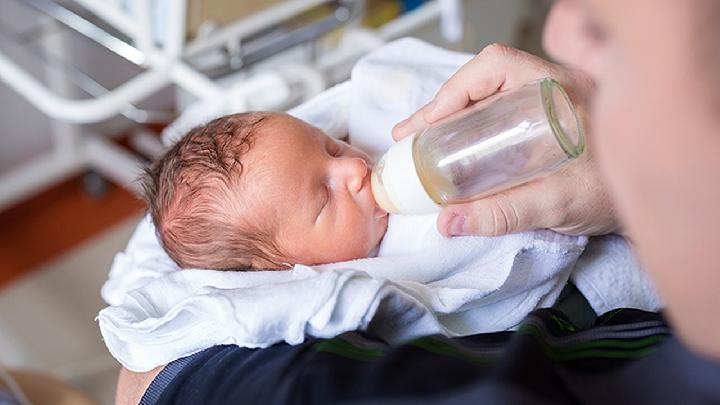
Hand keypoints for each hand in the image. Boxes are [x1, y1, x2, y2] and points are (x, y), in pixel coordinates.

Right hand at [392, 44, 618, 236]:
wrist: (654, 196)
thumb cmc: (619, 191)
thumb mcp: (559, 203)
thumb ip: (504, 213)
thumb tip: (450, 222)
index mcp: (558, 92)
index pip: (495, 68)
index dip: (454, 91)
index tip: (429, 124)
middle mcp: (552, 90)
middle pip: (483, 82)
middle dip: (441, 109)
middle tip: (413, 137)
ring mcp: (547, 106)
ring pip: (488, 99)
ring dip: (454, 119)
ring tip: (425, 144)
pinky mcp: (545, 125)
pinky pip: (499, 116)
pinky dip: (472, 129)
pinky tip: (458, 150)